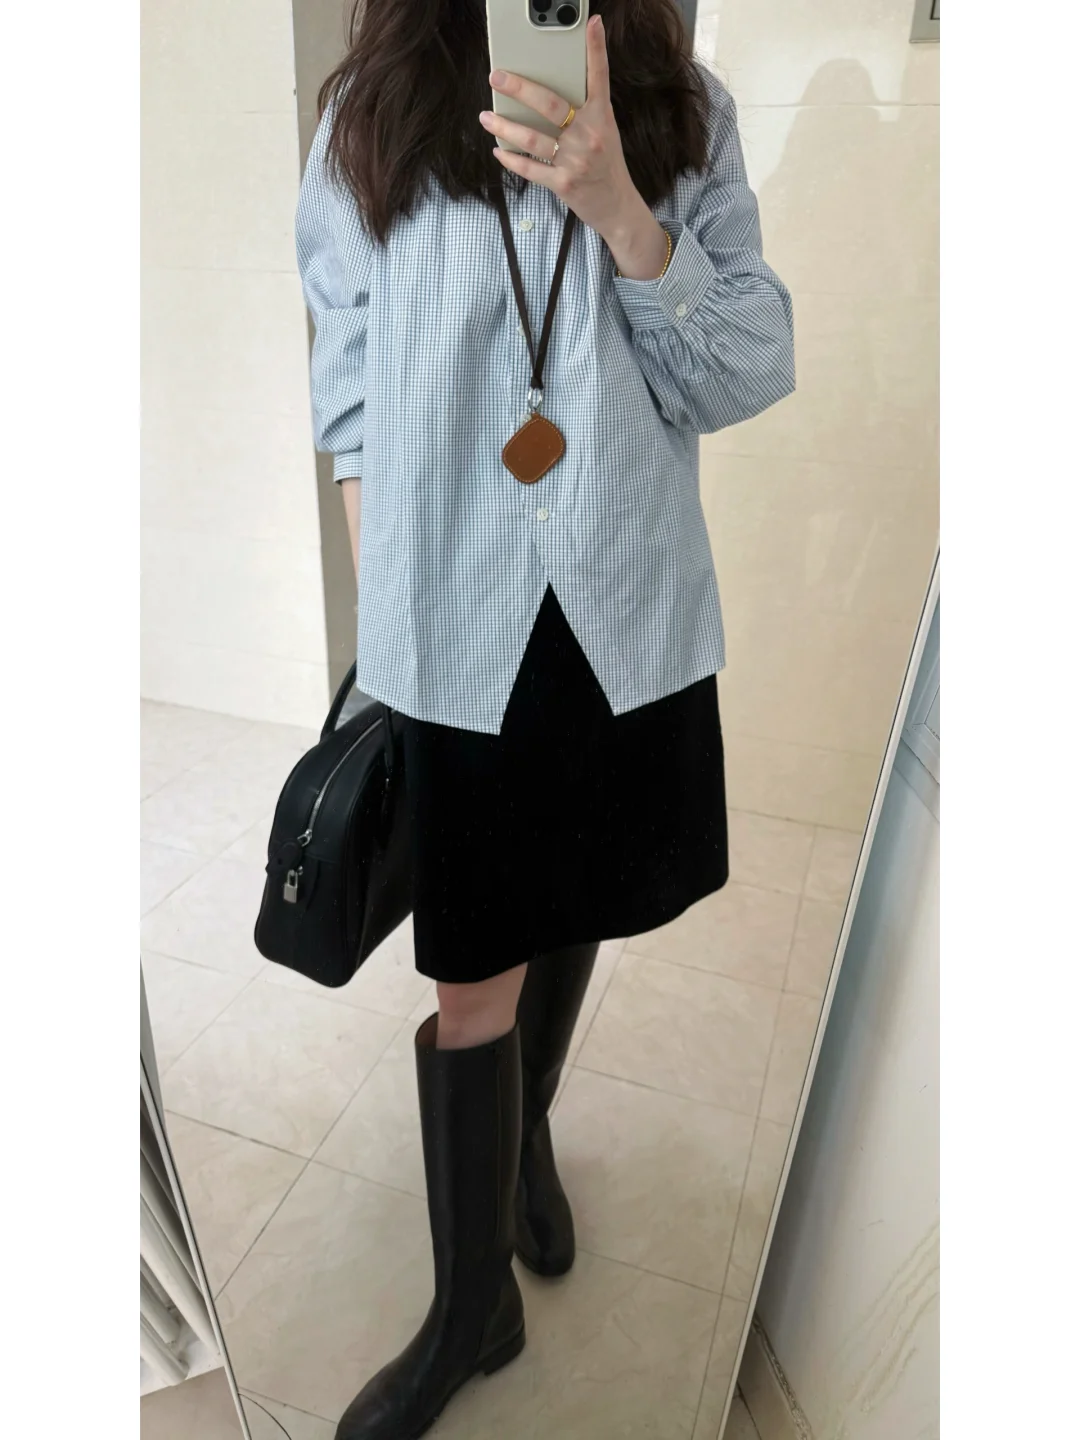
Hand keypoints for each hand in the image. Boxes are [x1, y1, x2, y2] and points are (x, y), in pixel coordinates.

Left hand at [480, 15, 669, 280]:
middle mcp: (589, 135)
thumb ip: (585, 110)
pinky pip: (530, 168)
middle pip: (550, 105)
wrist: (617, 207)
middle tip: (497, 77)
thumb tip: (553, 90)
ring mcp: (575, 160)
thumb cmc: (606, 166)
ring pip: (533, 138)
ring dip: (504, 127)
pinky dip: (511, 159)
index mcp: (602, 117)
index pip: (599, 77)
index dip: (596, 50)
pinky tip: (498, 151)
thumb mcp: (604, 132)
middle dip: (520, 88)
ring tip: (486, 117)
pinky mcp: (563, 183)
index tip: (592, 23)